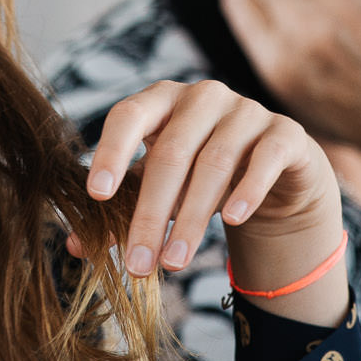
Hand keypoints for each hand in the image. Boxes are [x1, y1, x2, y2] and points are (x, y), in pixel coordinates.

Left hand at [74, 79, 348, 326]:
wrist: (275, 176)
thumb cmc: (201, 178)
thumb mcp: (159, 192)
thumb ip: (121, 212)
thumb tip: (75, 247)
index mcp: (161, 100)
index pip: (128, 115)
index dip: (111, 152)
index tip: (97, 196)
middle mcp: (202, 96)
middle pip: (170, 152)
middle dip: (151, 214)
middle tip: (139, 264)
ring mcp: (246, 110)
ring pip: (214, 162)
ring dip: (191, 218)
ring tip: (174, 263)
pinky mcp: (285, 133)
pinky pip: (265, 158)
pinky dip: (247, 189)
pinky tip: (232, 219)